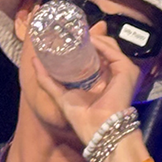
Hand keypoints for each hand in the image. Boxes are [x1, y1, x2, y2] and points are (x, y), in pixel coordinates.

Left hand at [31, 25, 142, 146]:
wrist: (96, 130)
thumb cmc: (82, 118)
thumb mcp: (60, 94)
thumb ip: (47, 79)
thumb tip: (34, 60)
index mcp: (100, 78)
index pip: (94, 55)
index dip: (81, 44)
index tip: (66, 36)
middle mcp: (112, 73)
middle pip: (102, 48)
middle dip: (87, 38)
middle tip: (70, 31)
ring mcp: (121, 71)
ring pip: (109, 46)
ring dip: (94, 37)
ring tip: (77, 33)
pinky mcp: (127, 71)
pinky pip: (114, 51)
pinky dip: (101, 43)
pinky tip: (88, 40)